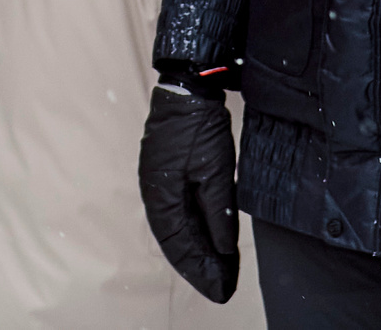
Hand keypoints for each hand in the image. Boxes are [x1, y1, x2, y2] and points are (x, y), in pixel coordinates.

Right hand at [139, 84, 239, 302]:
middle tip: (224, 286)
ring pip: (178, 229)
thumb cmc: (198, 128)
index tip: (222, 289)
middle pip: (177, 242)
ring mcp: (159, 186)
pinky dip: (195, 231)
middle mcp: (155, 196)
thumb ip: (218, 213)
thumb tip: (222, 249)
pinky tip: (208, 240)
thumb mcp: (215, 172)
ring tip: (220, 269)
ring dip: (198, 251)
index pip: (181, 246)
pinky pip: (179, 214)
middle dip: (201, 266)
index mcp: (161, 198)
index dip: (201, 270)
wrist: (186, 90)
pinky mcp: (167, 176)